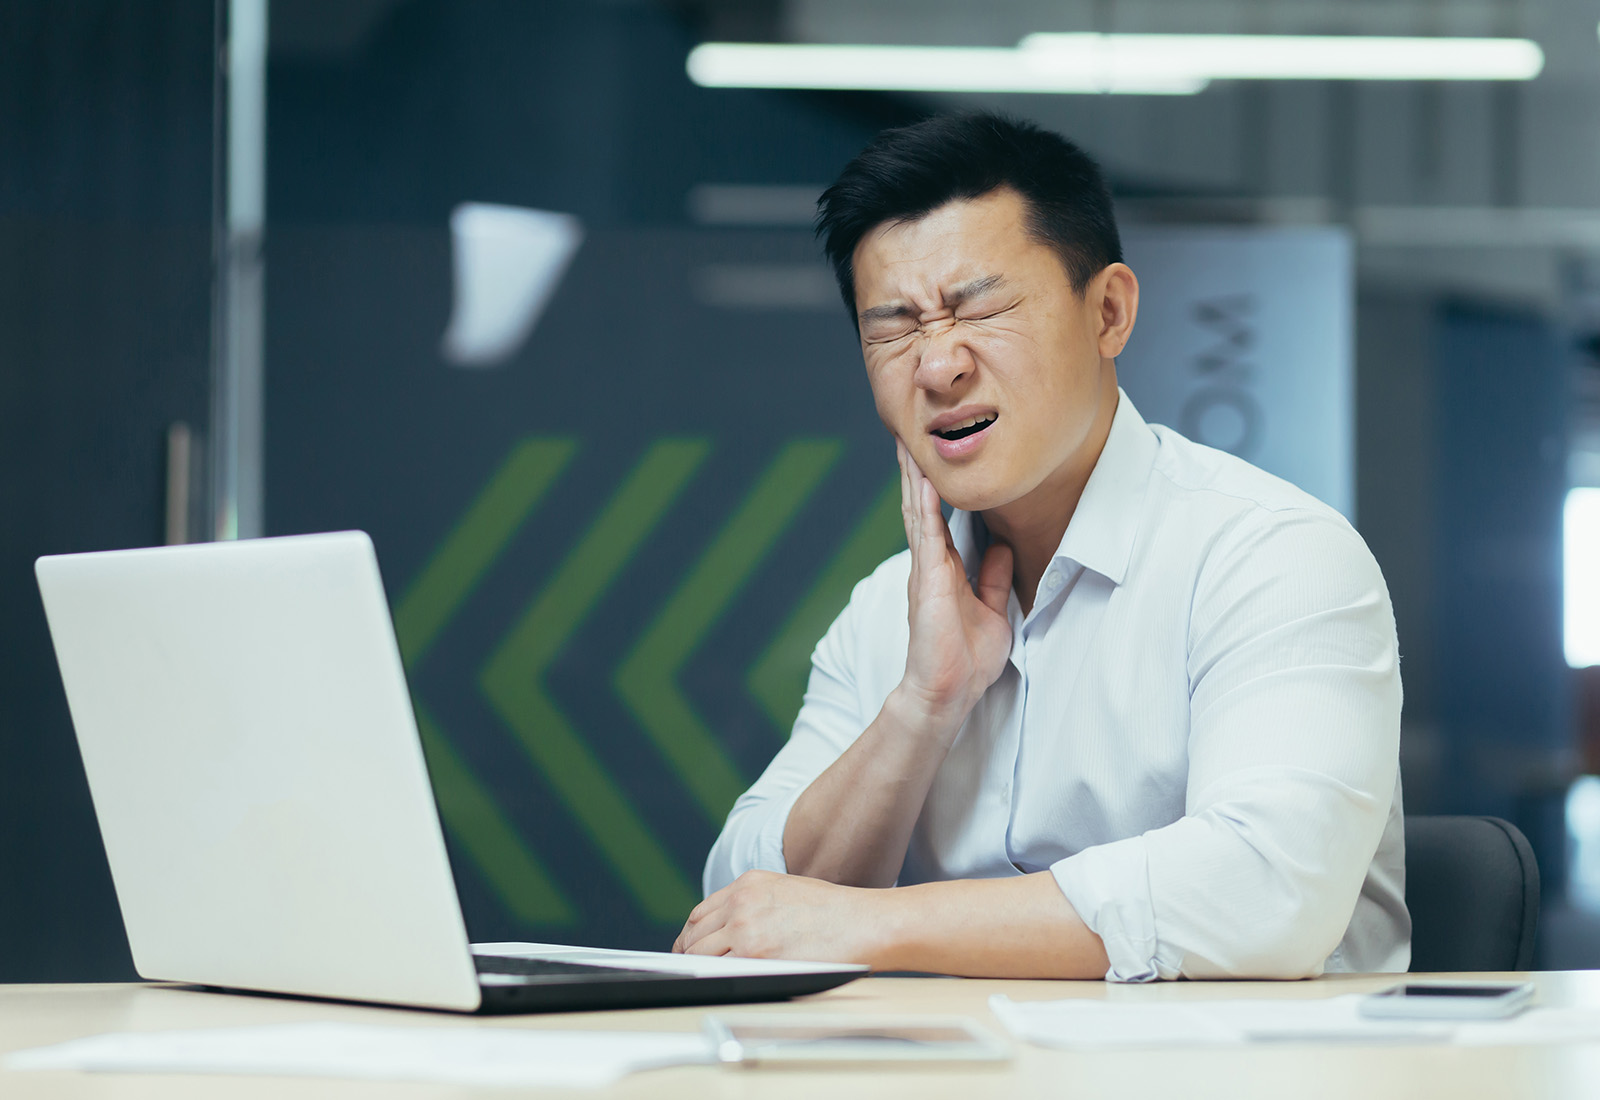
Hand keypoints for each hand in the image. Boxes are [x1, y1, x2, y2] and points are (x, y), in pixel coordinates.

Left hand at [672, 870, 885, 963]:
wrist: (862, 922)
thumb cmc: (834, 911)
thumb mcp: (785, 889)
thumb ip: (753, 902)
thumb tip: (730, 927)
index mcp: (748, 883)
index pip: (701, 912)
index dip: (692, 934)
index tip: (691, 947)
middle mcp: (741, 902)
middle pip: (695, 933)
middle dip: (690, 953)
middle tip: (692, 969)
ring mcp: (746, 929)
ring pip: (701, 954)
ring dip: (700, 968)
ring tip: (706, 979)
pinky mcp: (756, 956)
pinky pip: (720, 971)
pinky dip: (715, 978)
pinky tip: (721, 983)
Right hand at [896, 439, 1012, 719]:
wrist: (947, 692)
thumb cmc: (966, 659)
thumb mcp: (992, 608)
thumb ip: (992, 576)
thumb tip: (1002, 546)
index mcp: (944, 569)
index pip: (938, 517)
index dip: (934, 486)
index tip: (934, 454)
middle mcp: (930, 564)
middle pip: (919, 506)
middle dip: (915, 470)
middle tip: (911, 433)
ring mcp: (925, 570)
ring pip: (916, 512)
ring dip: (913, 477)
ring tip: (908, 443)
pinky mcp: (928, 580)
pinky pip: (925, 535)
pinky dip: (923, 506)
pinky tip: (921, 482)